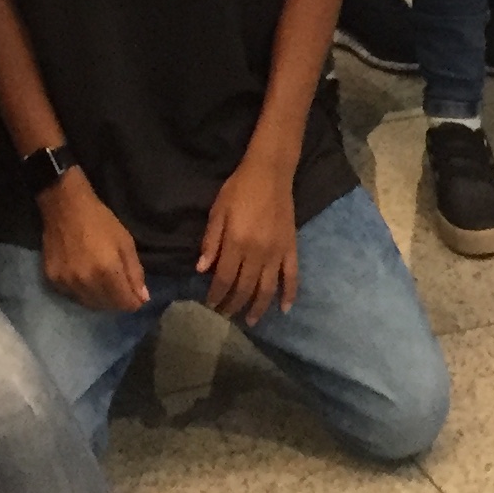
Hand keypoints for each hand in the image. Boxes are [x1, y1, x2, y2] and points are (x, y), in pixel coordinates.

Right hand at [39, 171, 149, 313]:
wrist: (64, 206)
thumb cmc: (99, 220)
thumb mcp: (125, 241)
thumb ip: (135, 272)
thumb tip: (143, 298)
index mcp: (107, 271)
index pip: (125, 303)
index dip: (134, 302)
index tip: (136, 295)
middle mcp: (87, 282)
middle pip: (108, 307)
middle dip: (118, 301)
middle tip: (120, 287)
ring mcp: (68, 283)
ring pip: (90, 305)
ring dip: (100, 300)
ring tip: (104, 285)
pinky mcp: (53, 281)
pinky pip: (73, 297)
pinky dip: (82, 294)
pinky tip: (85, 280)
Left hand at [196, 154, 298, 325]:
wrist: (271, 172)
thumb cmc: (239, 188)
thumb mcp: (218, 210)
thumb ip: (211, 241)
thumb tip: (201, 269)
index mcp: (237, 242)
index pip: (224, 278)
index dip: (216, 295)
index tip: (210, 305)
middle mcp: (257, 252)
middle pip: (244, 288)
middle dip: (232, 305)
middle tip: (224, 315)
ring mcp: (277, 252)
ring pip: (267, 288)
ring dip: (258, 308)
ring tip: (249, 321)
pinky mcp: (291, 248)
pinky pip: (292, 276)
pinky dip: (289, 294)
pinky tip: (284, 309)